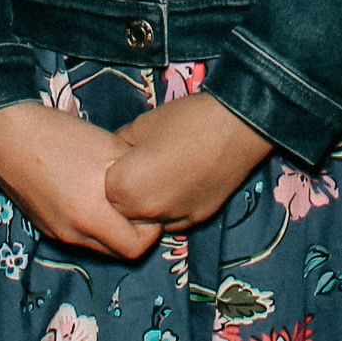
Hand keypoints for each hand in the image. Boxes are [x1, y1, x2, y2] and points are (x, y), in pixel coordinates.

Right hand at [0, 102, 160, 259]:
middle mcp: (72, 234)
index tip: (151, 205)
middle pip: (116, 252)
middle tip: (137, 202)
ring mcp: (56, 232)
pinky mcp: (45, 225)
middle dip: (133, 232)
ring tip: (115, 195)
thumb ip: (135, 173)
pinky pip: (77, 235)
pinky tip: (90, 193)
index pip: (134, 249)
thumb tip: (154, 185)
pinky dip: (91, 223)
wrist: (8, 134)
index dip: (150, 231)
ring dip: (111, 228)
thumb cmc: (61, 135)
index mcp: (90, 216)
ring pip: (96, 245)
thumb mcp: (107, 146)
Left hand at [104, 93, 271, 231]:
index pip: (104, 190)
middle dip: (126, 193)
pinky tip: (181, 184)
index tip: (125, 156)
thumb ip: (121, 143)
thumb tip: (115, 152)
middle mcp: (146, 212)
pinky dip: (171, 208)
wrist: (236, 126)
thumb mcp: (143, 123)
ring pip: (149, 221)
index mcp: (127, 187)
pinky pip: (173, 221)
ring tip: (162, 176)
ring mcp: (173, 219)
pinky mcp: (197, 220)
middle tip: (141, 167)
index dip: (113, 171)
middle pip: (124, 212)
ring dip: (148, 205)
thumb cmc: (185, 119)